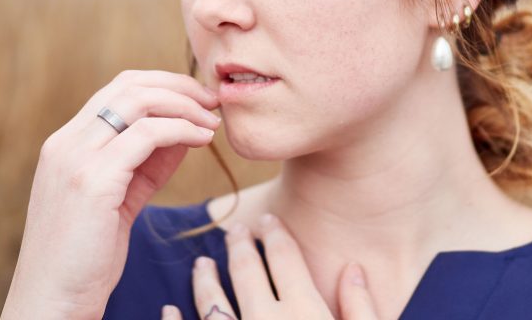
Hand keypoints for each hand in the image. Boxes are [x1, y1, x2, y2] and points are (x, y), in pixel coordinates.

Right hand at [1, 70, 220, 319]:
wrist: (51, 303)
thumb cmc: (86, 258)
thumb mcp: (118, 199)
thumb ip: (146, 163)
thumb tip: (187, 131)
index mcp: (66, 144)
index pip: (118, 89)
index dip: (163, 85)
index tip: (198, 99)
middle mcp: (65, 143)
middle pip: (129, 85)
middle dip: (178, 85)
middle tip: (212, 101)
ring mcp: (75, 158)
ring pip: (138, 101)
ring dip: (184, 105)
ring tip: (212, 121)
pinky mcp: (93, 180)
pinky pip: (147, 134)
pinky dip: (181, 129)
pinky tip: (202, 140)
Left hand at [162, 213, 378, 319]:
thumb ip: (362, 310)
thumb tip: (354, 270)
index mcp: (307, 311)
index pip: (285, 257)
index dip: (274, 234)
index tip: (266, 221)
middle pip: (247, 271)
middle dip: (240, 245)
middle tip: (235, 230)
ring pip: (213, 303)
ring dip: (206, 279)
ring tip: (202, 264)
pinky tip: (169, 310)